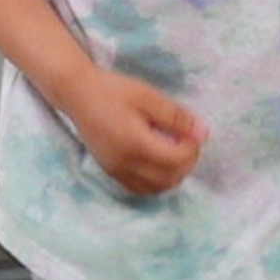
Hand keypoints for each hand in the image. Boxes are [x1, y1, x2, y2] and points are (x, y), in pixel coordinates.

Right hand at [64, 71, 206, 195]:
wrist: (77, 94)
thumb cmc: (112, 90)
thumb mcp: (147, 96)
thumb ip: (176, 116)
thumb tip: (202, 132)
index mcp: (136, 143)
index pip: (176, 159)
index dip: (192, 148)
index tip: (192, 131)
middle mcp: (125, 163)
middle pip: (169, 177)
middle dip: (187, 163)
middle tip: (188, 142)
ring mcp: (116, 170)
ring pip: (156, 188)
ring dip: (174, 175)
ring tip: (176, 153)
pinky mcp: (110, 171)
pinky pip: (140, 188)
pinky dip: (156, 182)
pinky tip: (159, 165)